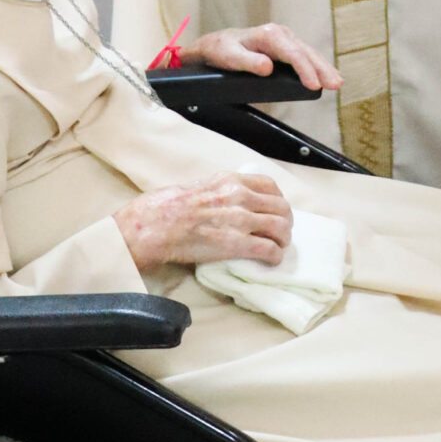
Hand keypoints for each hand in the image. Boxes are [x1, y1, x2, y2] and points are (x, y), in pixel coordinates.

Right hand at [114, 172, 292, 271]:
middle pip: (281, 207)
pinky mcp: (236, 244)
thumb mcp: (199, 186)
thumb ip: (219, 190)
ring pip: (280, 228)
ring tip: (279, 247)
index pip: (270, 185)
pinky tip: (271, 260)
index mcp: (230, 181)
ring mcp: (240, 220)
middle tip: (281, 233)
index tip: (277, 210)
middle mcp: (240, 197)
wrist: (154, 226)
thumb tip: (227, 200)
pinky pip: (269, 249)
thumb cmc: (167, 207)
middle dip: (286, 222)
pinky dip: (275, 256)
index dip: (279, 200)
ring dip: (283, 239)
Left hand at [185, 23, 342, 92]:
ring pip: (309, 53)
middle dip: (322, 69)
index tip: (313, 85)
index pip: (293, 54)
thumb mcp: (229, 57)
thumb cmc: (221, 51)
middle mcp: (279, 33)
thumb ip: (247, 62)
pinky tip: (326, 75)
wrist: (215, 44)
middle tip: (335, 85)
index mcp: (268, 35)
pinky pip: (305, 55)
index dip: (305, 70)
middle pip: (306, 52)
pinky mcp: (286, 46)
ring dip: (324, 67)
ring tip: (337, 82)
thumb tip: (268, 67)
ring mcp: (284, 38)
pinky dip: (317, 65)